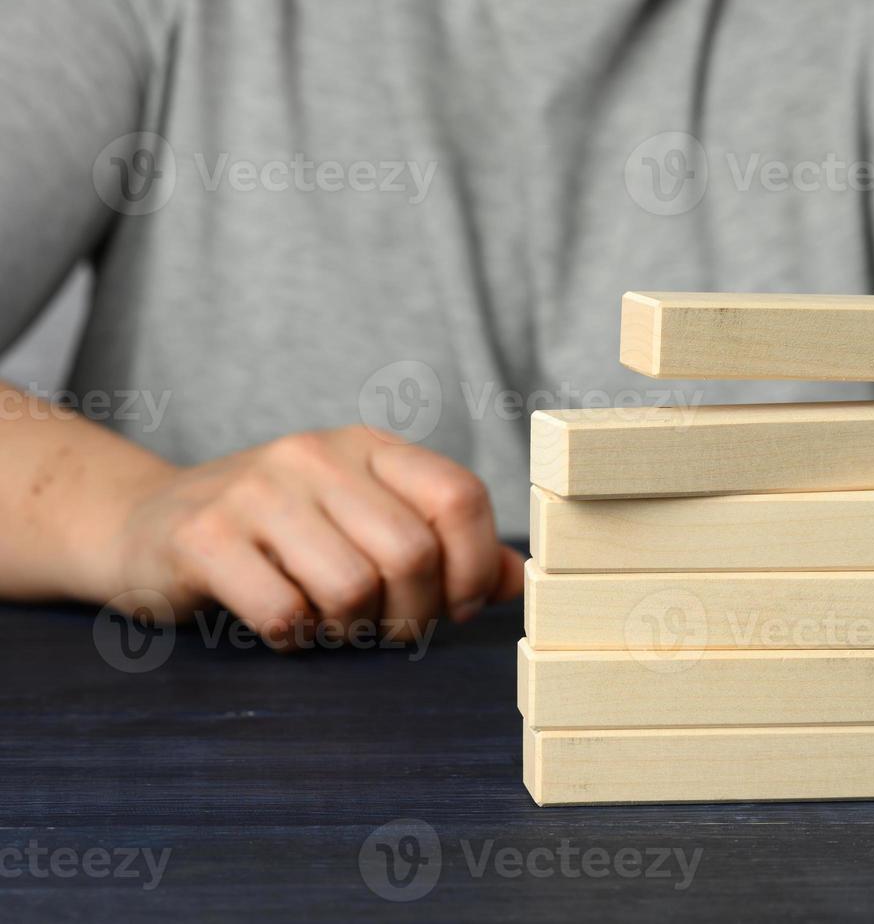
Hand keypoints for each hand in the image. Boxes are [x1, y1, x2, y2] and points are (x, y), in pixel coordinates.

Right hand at [104, 427, 523, 647]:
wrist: (145, 522)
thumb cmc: (277, 533)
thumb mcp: (363, 521)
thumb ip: (444, 547)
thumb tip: (515, 581)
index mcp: (369, 447)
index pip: (459, 496)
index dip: (473, 566)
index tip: (455, 606)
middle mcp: (317, 455)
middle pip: (412, 553)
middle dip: (412, 615)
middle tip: (386, 629)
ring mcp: (257, 490)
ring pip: (352, 587)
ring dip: (350, 630)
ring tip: (328, 622)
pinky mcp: (204, 535)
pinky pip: (284, 612)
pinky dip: (294, 638)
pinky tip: (281, 624)